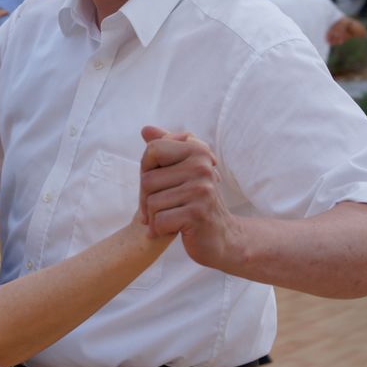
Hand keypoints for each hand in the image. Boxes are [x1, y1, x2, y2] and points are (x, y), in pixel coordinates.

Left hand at [138, 125, 239, 267]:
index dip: (146, 170)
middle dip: (146, 199)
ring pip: (151, 202)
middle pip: (147, 180)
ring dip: (153, 217)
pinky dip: (159, 230)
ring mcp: (201, 191)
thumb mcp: (182, 171)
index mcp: (198, 151)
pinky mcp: (197, 215)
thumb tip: (145, 129)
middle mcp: (202, 167)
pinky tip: (172, 231)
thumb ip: (165, 148)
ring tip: (169, 219)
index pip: (153, 150)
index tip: (157, 185)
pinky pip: (159, 221)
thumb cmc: (195, 202)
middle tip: (160, 209)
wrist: (221, 237)